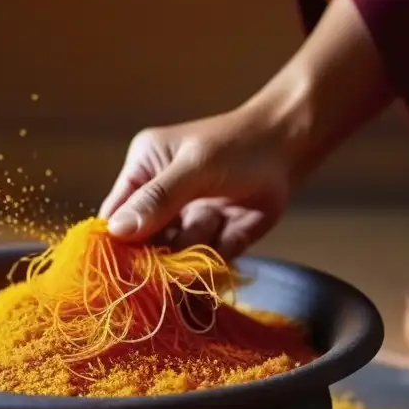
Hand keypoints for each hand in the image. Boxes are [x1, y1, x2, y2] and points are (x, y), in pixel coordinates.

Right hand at [97, 108, 295, 258]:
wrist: (292, 146)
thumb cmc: (238, 145)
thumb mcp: (195, 167)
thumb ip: (157, 199)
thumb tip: (116, 231)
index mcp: (143, 171)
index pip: (116, 215)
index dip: (117, 240)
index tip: (122, 264)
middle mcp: (160, 199)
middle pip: (144, 243)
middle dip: (162, 251)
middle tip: (179, 246)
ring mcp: (188, 222)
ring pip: (178, 255)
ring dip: (198, 243)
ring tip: (216, 216)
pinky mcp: (216, 240)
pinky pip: (207, 261)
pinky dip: (219, 253)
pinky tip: (232, 225)